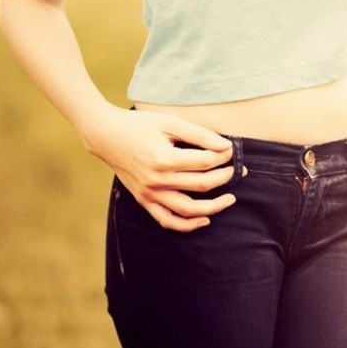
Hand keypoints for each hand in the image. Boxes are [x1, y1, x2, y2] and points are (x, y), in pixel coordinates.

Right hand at [84, 108, 237, 231]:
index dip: (225, 156)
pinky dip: (187, 225)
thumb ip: (200, 134)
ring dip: (214, 207)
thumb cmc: (139, 125)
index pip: (206, 163)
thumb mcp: (171, 122)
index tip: (231, 150)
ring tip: (230, 199)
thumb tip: (226, 146)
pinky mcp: (143, 200)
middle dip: (226, 177)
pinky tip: (205, 219)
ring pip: (188, 210)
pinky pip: (167, 220)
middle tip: (240, 170)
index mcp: (164, 159)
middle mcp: (156, 180)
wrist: (106, 136)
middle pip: (202, 185)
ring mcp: (149, 193)